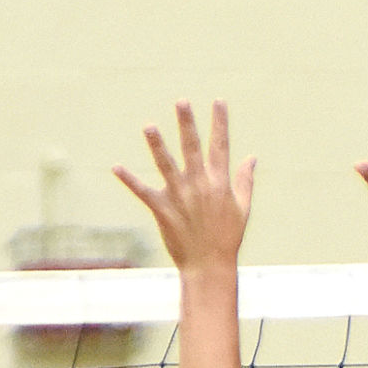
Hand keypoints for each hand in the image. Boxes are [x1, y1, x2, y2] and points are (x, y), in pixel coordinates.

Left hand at [114, 99, 254, 272]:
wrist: (209, 266)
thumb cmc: (227, 237)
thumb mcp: (242, 208)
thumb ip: (245, 180)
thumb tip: (251, 157)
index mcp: (219, 184)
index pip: (221, 147)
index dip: (220, 123)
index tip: (218, 101)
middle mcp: (199, 186)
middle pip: (192, 148)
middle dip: (187, 124)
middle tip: (182, 101)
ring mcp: (180, 197)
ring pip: (166, 165)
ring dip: (157, 145)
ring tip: (149, 126)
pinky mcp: (163, 210)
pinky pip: (143, 192)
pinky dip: (130, 180)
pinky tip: (116, 167)